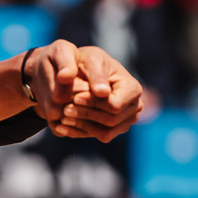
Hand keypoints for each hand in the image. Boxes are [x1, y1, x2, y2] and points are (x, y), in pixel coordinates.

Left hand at [26, 42, 143, 141]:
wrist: (81, 70)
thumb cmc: (88, 62)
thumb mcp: (91, 61)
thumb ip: (96, 74)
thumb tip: (103, 93)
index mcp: (132, 88)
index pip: (115, 105)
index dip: (94, 103)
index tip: (75, 97)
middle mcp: (134, 106)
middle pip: (111, 120)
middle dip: (86, 114)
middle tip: (65, 109)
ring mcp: (126, 120)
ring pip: (106, 132)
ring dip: (82, 126)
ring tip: (63, 117)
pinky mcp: (115, 129)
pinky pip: (100, 136)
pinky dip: (81, 132)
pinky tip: (63, 126)